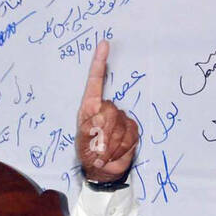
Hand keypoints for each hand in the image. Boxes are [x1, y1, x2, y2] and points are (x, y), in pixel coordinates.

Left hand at [76, 40, 139, 182]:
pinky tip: (114, 153)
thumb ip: (91, 128)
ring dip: (111, 144)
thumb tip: (104, 116)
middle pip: (110, 110)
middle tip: (98, 146)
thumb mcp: (83, 141)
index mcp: (90, 107)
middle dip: (103, 132)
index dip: (99, 63)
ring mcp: (121, 118)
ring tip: (104, 152)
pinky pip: (130, 135)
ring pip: (121, 125)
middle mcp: (106, 109)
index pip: (95, 81)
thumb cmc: (88, 153)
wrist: (102, 171)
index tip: (104, 44)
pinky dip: (121, 148)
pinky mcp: (132, 129)